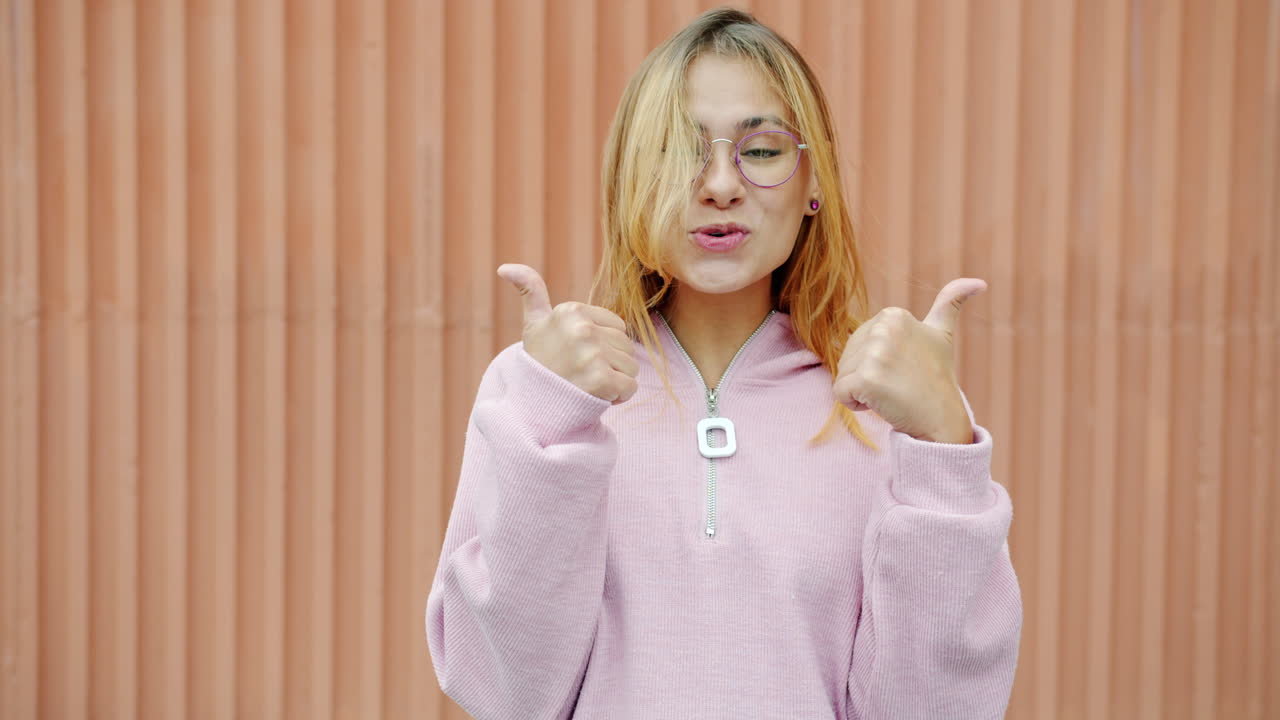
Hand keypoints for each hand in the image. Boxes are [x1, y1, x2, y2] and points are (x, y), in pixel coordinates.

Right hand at [497, 263, 638, 404]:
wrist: (531, 403)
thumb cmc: (539, 360)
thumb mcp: (534, 321)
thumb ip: (530, 290)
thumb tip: (505, 267)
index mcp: (572, 310)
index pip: (617, 326)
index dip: (603, 344)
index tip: (578, 354)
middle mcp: (582, 328)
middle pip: (626, 345)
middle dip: (610, 362)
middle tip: (582, 372)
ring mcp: (591, 353)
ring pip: (631, 366)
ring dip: (615, 380)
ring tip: (587, 383)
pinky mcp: (600, 378)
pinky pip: (630, 386)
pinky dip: (619, 397)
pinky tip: (596, 396)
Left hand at [832, 279, 985, 443]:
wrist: (942, 418)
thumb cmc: (937, 377)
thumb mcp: (941, 333)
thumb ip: (950, 302)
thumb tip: (978, 282)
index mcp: (894, 315)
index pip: (860, 342)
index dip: (876, 361)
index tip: (904, 368)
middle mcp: (883, 329)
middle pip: (847, 357)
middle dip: (867, 375)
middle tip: (898, 383)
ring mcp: (875, 354)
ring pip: (843, 375)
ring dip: (861, 391)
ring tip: (892, 392)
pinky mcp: (866, 379)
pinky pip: (840, 393)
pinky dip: (854, 404)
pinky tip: (882, 404)